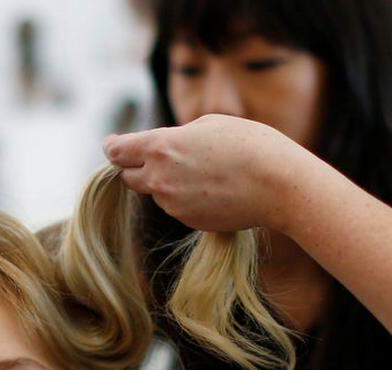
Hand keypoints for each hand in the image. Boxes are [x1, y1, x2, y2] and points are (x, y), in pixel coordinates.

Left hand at [103, 114, 312, 233]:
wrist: (278, 184)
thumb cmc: (249, 144)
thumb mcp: (208, 124)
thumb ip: (177, 137)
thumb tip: (166, 150)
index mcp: (160, 147)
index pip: (117, 151)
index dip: (113, 147)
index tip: (113, 145)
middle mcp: (159, 179)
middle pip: (129, 177)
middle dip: (138, 167)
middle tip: (156, 157)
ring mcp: (173, 205)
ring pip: (156, 193)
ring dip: (167, 183)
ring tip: (203, 171)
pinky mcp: (189, 222)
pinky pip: (178, 207)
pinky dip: (187, 198)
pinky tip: (213, 189)